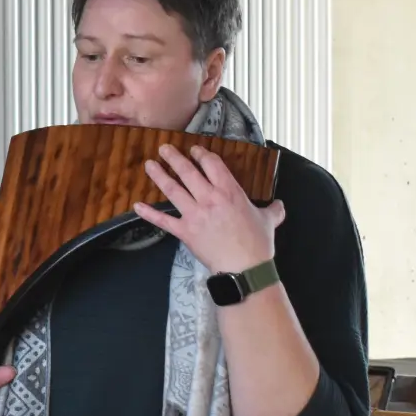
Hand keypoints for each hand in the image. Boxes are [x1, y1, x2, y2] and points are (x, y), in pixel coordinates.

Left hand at [134, 144, 286, 274]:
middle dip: (174, 158)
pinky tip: (136, 205)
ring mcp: (194, 214)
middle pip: (188, 172)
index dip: (202, 154)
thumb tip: (279, 205)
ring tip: (149, 165)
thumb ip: (273, 209)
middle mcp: (209, 198)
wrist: (244, 266)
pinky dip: (149, 213)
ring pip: (172, 190)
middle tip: (163, 148)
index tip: (194, 150)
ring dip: (159, 176)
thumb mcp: (270, 220)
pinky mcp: (184, 231)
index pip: (212, 165)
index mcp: (230, 191)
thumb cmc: (258, 243)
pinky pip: (163, 220)